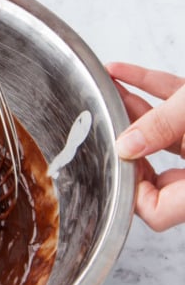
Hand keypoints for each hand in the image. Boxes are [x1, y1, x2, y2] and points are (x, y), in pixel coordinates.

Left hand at [106, 62, 184, 230]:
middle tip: (106, 124)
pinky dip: (153, 92)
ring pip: (165, 136)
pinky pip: (178, 113)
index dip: (129, 190)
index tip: (114, 161)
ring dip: (136, 112)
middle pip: (155, 173)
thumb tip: (126, 144)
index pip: (156, 212)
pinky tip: (123, 72)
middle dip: (127, 141)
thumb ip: (161, 127)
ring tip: (109, 89)